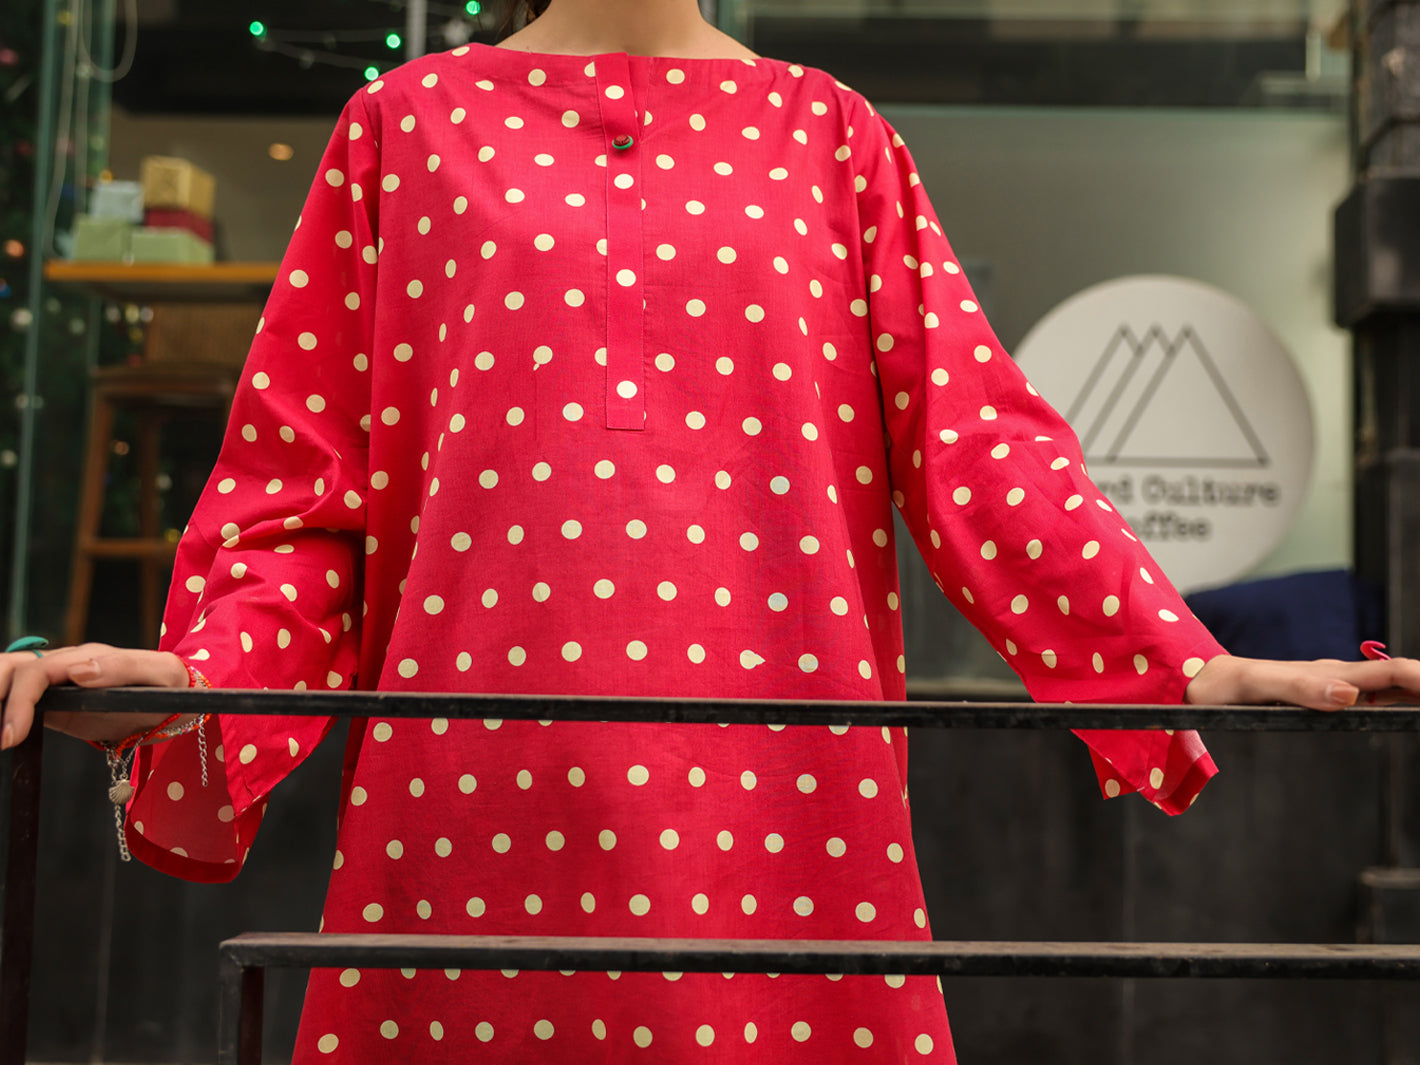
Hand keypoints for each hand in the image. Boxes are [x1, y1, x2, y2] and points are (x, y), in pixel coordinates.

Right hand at [1, 643, 188, 749]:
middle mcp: (65, 666)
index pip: (35, 672)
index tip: (10, 736)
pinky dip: (8, 713)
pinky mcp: (55, 704)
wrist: (178, 697)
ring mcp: (57, 684)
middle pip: (11, 669)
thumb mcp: (160, 673)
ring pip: (11, 680)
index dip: (19, 702)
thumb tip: (79, 671)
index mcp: (86, 657)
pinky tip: (6, 736)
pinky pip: (20, 702)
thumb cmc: (172, 683)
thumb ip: (123, 667)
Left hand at [1185, 653, 1419, 710]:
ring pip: (1389, 688)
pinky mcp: (1320, 697)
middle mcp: (1336, 678)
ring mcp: (1330, 687)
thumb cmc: (1224, 684)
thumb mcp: (1258, 685)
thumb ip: (1299, 688)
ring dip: (1416, 693)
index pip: (1393, 674)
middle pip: (1399, 678)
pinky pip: (1368, 698)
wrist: (1201, 680)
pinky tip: (1405, 712)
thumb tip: (1349, 695)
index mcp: (1330, 674)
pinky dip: (1396, 702)